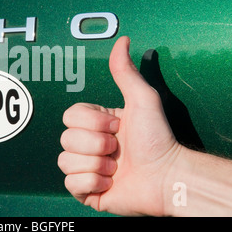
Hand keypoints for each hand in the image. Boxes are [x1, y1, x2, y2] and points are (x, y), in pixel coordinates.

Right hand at [58, 36, 182, 215]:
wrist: (166, 178)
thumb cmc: (157, 139)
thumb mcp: (141, 99)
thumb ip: (125, 71)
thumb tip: (121, 40)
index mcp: (96, 124)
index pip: (70, 116)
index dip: (92, 123)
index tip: (117, 126)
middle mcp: (88, 144)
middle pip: (66, 139)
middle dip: (96, 145)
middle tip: (119, 149)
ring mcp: (86, 168)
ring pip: (65, 161)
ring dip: (96, 165)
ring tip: (116, 168)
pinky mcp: (86, 191)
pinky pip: (71, 184)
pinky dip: (93, 183)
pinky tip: (110, 183)